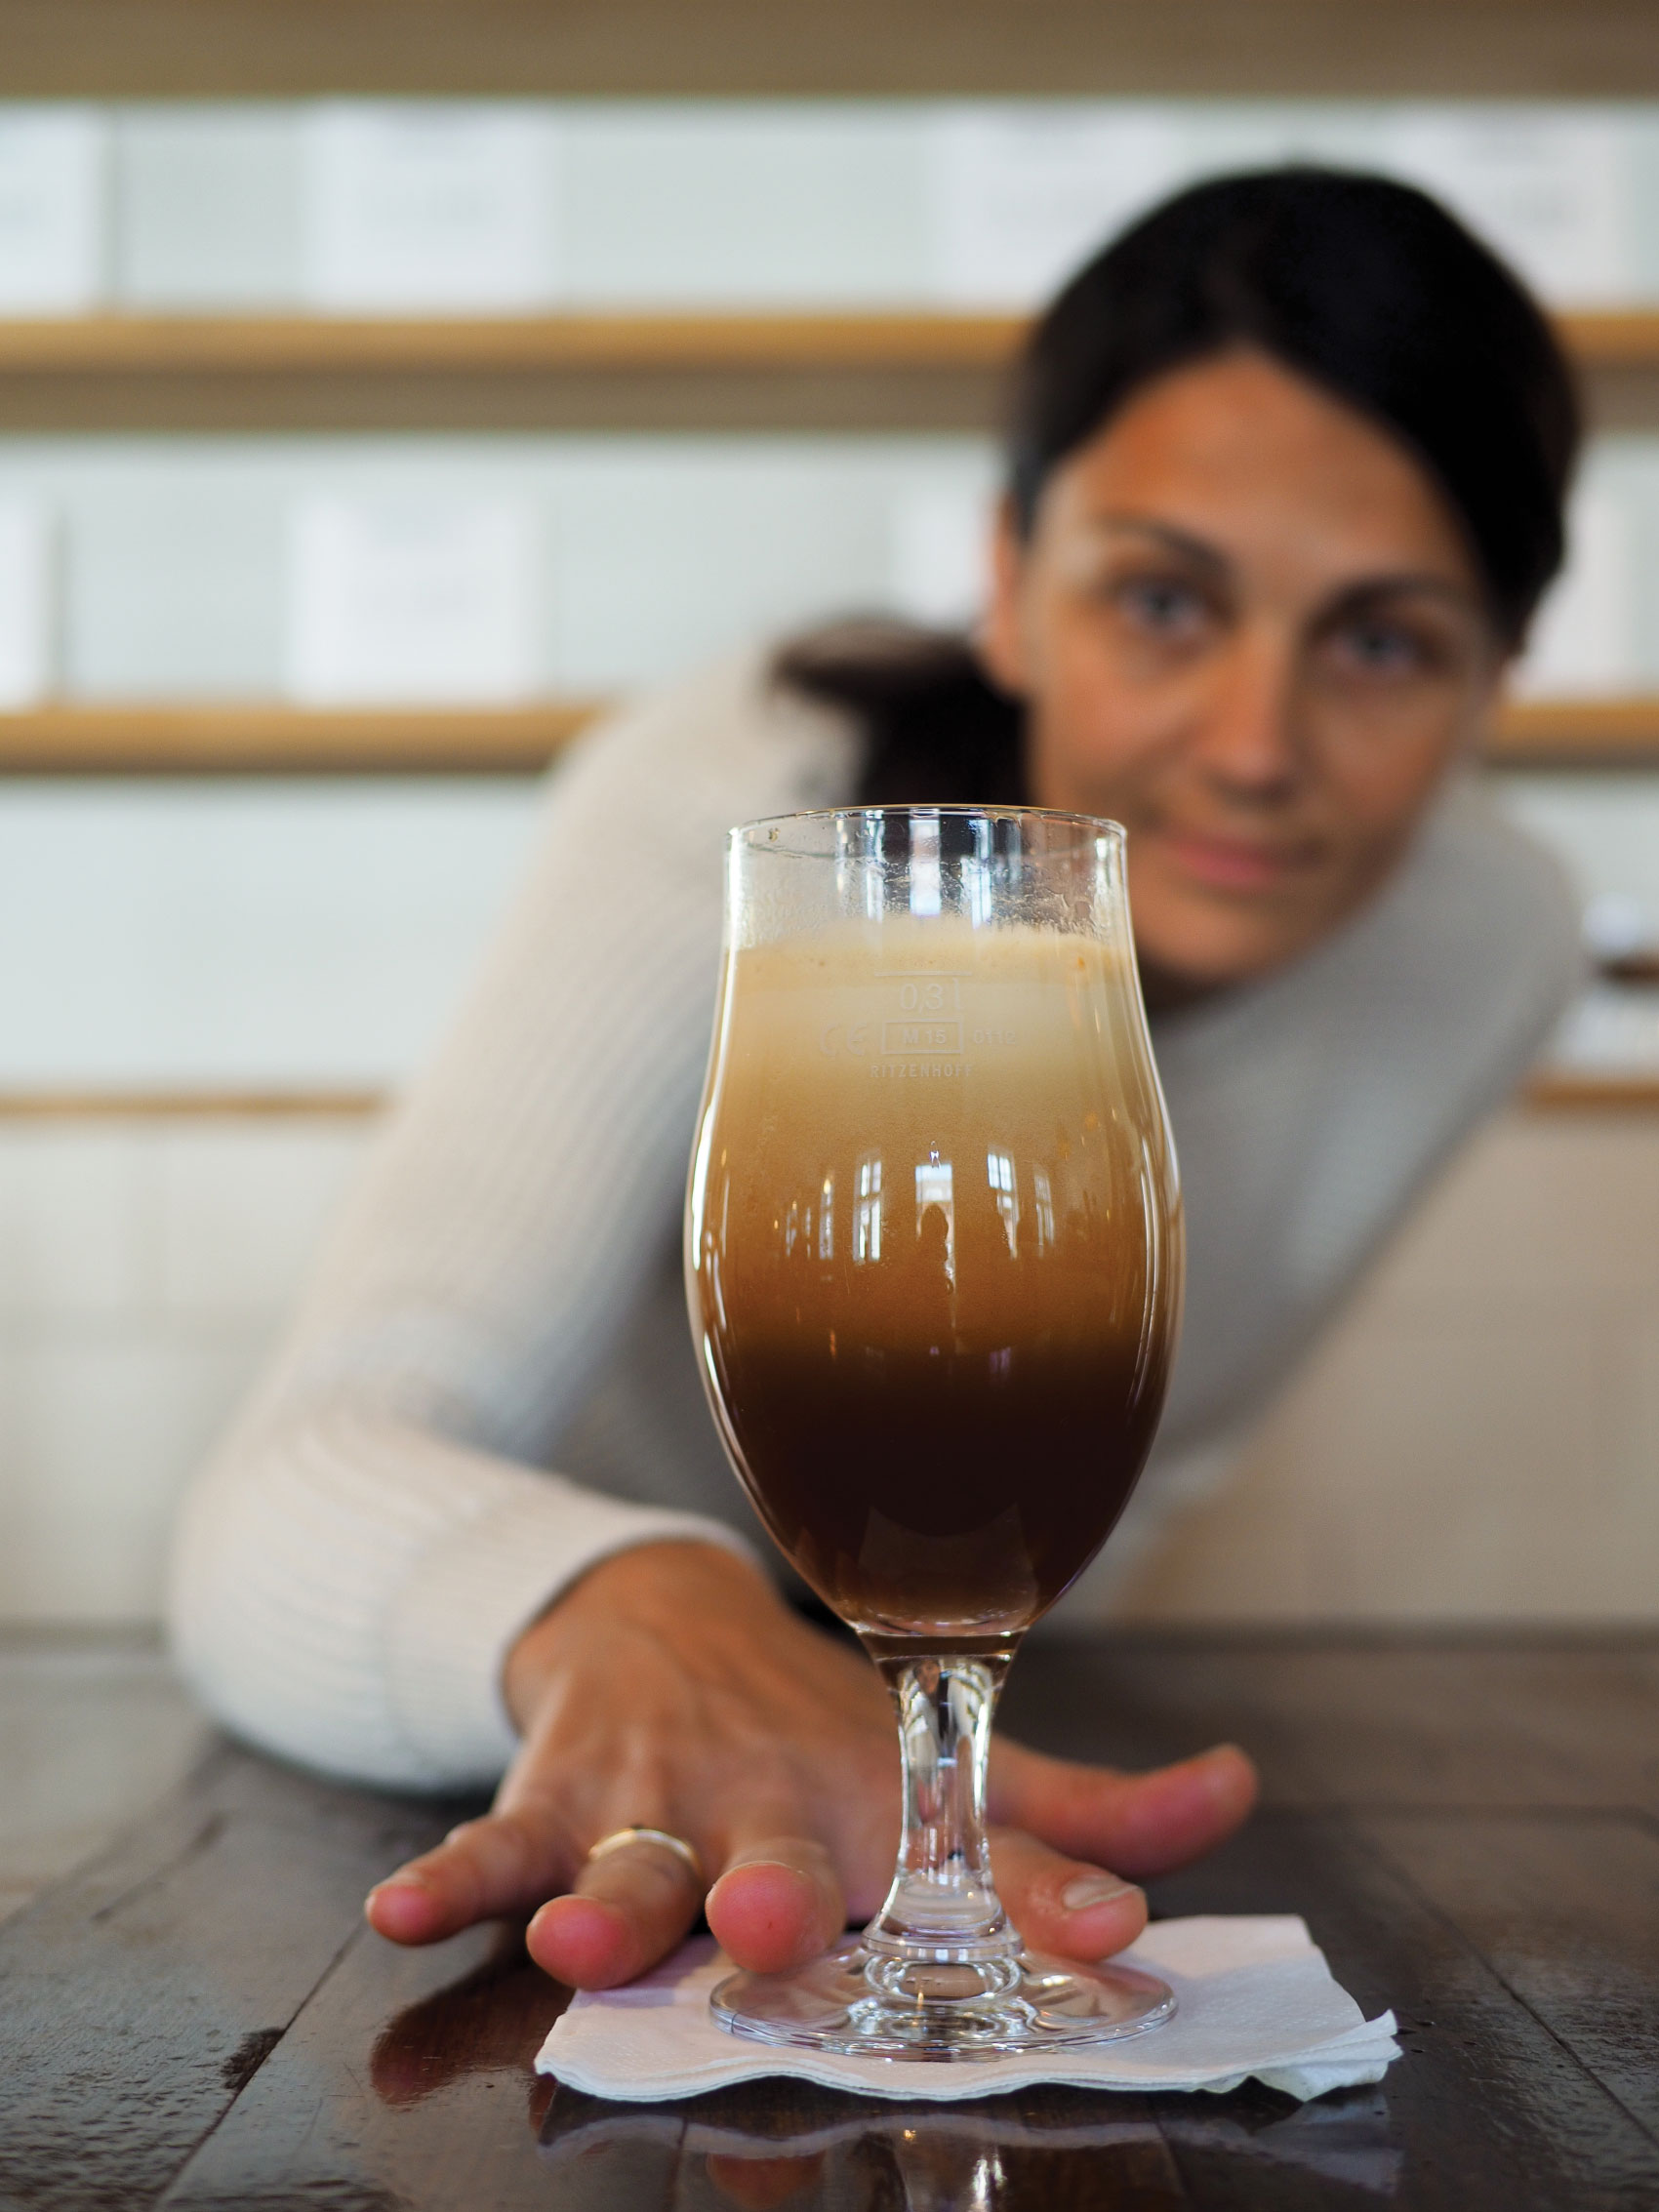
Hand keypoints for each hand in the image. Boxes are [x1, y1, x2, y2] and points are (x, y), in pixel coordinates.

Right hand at [365, 1541, 1255, 1987]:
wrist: (654, 1616)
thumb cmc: (811, 1724)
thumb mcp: (933, 1762)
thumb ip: (1075, 1806)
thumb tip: (1238, 1787)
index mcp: (880, 1798)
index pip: (977, 1842)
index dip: (1047, 1884)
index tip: (1112, 1928)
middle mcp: (771, 1797)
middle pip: (780, 1858)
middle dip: (780, 1896)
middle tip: (781, 1919)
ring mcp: (656, 1794)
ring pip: (633, 1857)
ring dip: (611, 1895)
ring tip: (579, 1932)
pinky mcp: (557, 1789)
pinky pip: (497, 1837)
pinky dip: (453, 1872)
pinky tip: (402, 1914)